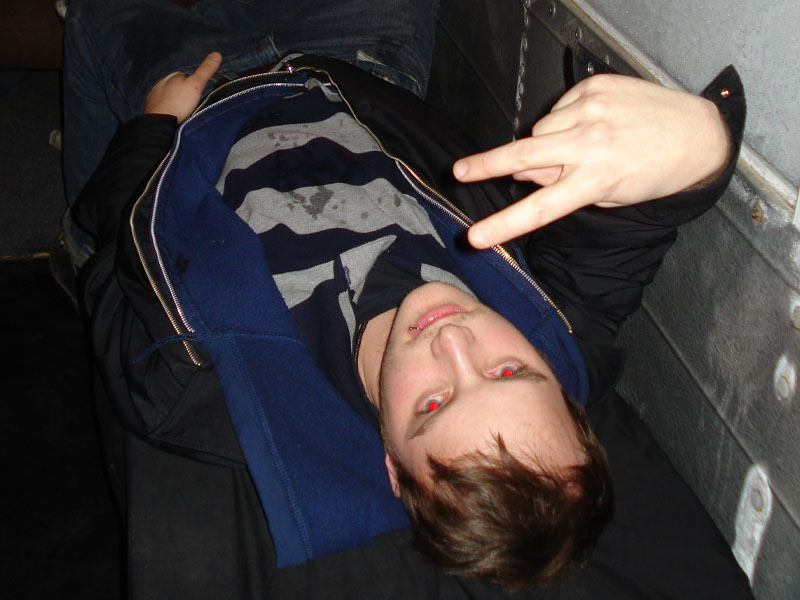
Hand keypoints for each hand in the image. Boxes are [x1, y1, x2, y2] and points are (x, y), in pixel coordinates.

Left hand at [142, 52, 222, 122]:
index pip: (185, 76)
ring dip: (173, 100)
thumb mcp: (196, 85)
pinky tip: (171, 115)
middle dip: (182, 91)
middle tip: (190, 102)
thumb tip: (217, 54)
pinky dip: (165, 109)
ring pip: (167, 95)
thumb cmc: (179, 102)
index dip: (193, 83)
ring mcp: (154, 96)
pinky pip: (160, 106)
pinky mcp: (150, 108)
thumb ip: (205, 70)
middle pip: (175, 86)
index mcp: (172, 76)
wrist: (160, 121)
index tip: (198, 91)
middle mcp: (161, 83)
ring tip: (181, 110)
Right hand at [452, 74, 729, 247]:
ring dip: (545, 143)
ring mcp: (591, 109)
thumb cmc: (653, 173)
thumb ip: (566, 187)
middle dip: (486, 165)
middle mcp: (591, 142)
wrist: (697, 132)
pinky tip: (589, 124)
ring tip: (577, 146)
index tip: (475, 237)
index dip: (505, 224)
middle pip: (523, 156)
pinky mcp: (594, 86)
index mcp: (597, 179)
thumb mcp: (612, 195)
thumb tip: (526, 175)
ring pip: (540, 131)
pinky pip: (557, 109)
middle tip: (459, 171)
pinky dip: (563, 121)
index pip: (542, 208)